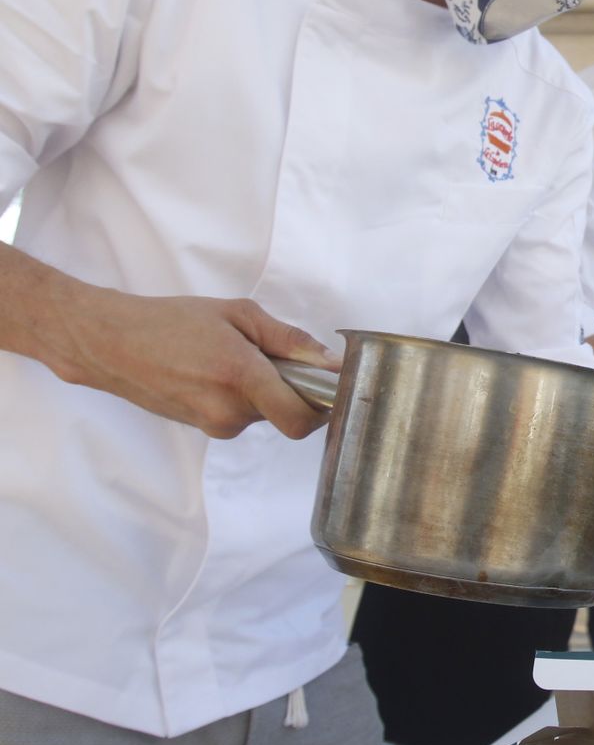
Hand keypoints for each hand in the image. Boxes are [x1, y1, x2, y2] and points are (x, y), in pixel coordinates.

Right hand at [48, 285, 339, 439]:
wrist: (112, 344)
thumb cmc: (172, 322)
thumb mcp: (238, 314)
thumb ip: (289, 339)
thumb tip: (330, 361)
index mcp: (241, 378)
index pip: (301, 419)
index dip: (324, 407)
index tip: (329, 385)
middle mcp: (228, 412)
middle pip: (287, 415)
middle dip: (292, 391)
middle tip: (272, 358)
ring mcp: (213, 425)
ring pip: (264, 416)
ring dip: (265, 393)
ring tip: (235, 360)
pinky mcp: (202, 430)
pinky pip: (240, 417)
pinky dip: (243, 398)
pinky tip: (218, 373)